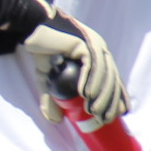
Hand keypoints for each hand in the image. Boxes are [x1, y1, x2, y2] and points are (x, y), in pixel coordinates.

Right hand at [21, 4, 128, 124]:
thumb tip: (55, 120)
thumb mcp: (47, 80)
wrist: (32, 29)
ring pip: (104, 73)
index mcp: (98, 56)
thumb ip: (51, 99)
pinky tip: (85, 95)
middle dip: (111, 101)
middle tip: (105, 119)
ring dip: (101, 94)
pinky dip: (90, 80)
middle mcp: (99, 49)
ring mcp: (93, 44)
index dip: (118, 97)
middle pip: (111, 78)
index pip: (113, 78)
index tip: (117, 115)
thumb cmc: (42, 50)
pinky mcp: (84, 43)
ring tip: (94, 112)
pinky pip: (91, 64)